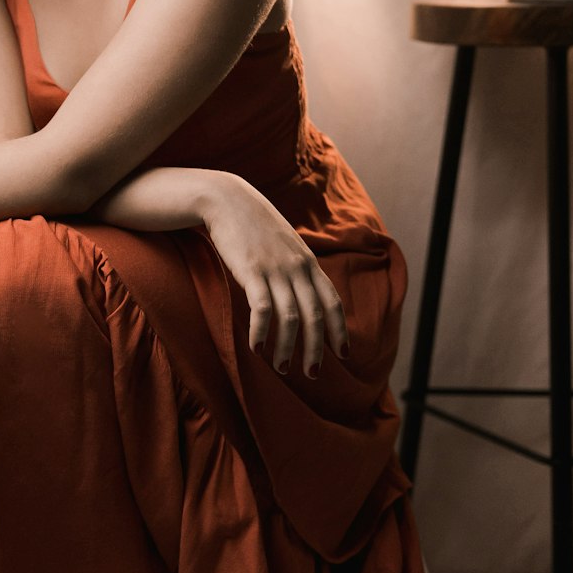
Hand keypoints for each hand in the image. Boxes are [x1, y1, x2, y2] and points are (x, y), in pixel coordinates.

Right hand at [202, 177, 347, 378]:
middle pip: (316, 315)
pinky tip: (257, 348)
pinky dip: (262, 331)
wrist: (228, 199)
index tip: (344, 354)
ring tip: (282, 369)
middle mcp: (298, 267)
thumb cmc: (255, 225)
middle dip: (316, 348)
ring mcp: (276, 268)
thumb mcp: (285, 244)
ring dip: (288, 347)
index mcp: (309, 262)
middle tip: (312, 373)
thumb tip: (303, 293)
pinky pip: (261, 308)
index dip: (340, 329)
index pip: (333, 301)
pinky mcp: (252, 271)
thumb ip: (297, 267)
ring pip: (291, 316)